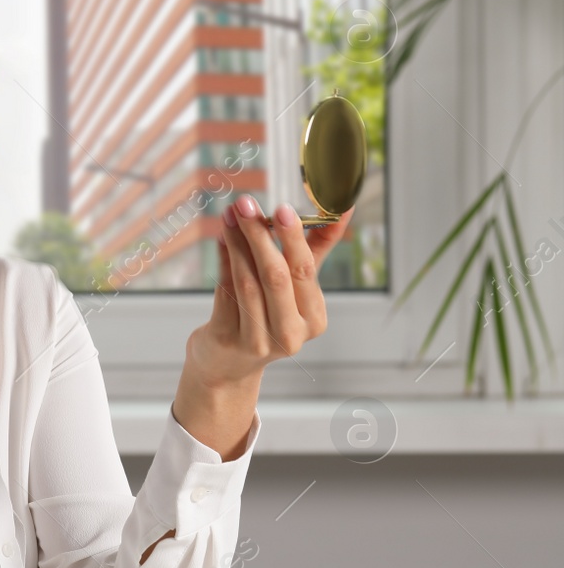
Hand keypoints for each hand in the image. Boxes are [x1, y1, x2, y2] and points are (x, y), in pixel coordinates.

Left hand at [195, 196, 352, 382]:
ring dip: (237, 243)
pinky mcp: (227, 339)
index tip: (282, 207)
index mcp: (314, 319)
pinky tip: (222, 238)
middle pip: (276, 276)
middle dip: (260, 235)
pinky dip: (223, 261)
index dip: (293, 238)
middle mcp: (290, 334)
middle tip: (246, 203)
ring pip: (248, 281)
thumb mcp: (296, 287)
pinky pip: (226, 291)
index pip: (304, 272)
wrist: (228, 364)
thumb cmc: (267, 315)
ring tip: (230, 214)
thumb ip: (316, 249)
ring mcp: (258, 340)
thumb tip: (344, 208)